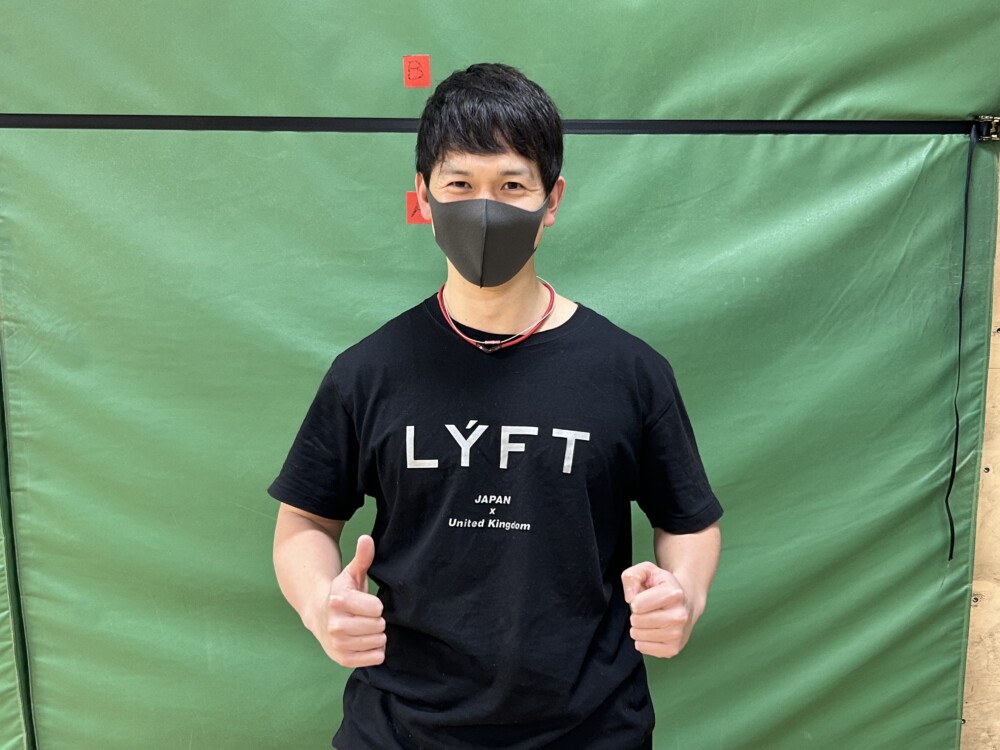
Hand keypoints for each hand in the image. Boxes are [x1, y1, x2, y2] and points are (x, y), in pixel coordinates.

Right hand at [313, 535, 385, 667]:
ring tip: (364, 627)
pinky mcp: (342, 659)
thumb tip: (366, 538)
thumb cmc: (343, 593)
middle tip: (365, 616)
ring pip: (379, 641)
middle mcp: (335, 624)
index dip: (375, 604)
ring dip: (376, 635)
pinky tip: (365, 641)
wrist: (319, 615)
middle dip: (377, 620)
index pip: (377, 607)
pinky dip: (376, 651)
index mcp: (338, 600)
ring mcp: (338, 643)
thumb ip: (362, 557)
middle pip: (379, 625)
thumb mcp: (351, 573)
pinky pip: (375, 658)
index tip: (366, 603)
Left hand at [621, 562, 694, 658]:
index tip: (644, 598)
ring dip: (638, 627)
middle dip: (636, 614)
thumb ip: (632, 576)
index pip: (637, 605)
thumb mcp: (647, 571)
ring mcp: (678, 634)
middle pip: (637, 621)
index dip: (635, 600)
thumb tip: (629, 597)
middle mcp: (679, 615)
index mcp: (674, 594)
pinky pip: (643, 648)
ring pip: (638, 635)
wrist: (687, 601)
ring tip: (649, 619)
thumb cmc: (662, 586)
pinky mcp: (674, 649)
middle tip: (647, 610)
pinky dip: (641, 640)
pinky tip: (650, 631)